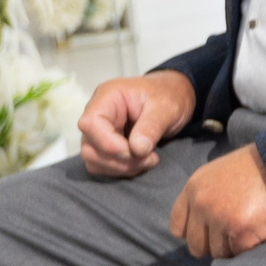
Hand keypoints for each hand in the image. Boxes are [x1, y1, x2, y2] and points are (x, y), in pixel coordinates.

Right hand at [76, 70, 197, 176]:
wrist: (176, 98)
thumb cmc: (169, 96)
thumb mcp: (167, 107)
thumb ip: (152, 126)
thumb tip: (137, 149)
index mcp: (108, 97)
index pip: (90, 123)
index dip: (109, 143)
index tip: (137, 151)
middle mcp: (97, 114)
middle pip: (89, 147)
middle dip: (120, 160)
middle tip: (150, 158)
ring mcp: (98, 132)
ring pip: (94, 160)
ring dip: (122, 167)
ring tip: (149, 160)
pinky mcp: (104, 146)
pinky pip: (102, 166)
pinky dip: (121, 170)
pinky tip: (142, 162)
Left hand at [169, 142, 265, 258]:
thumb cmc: (259, 167)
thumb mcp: (220, 173)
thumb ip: (205, 197)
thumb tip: (200, 225)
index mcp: (194, 188)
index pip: (178, 228)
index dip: (197, 232)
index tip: (212, 229)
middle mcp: (202, 204)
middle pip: (195, 246)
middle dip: (214, 244)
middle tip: (235, 233)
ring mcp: (220, 218)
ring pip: (218, 253)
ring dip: (234, 246)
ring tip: (251, 226)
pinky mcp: (241, 231)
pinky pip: (239, 253)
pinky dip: (251, 246)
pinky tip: (261, 228)